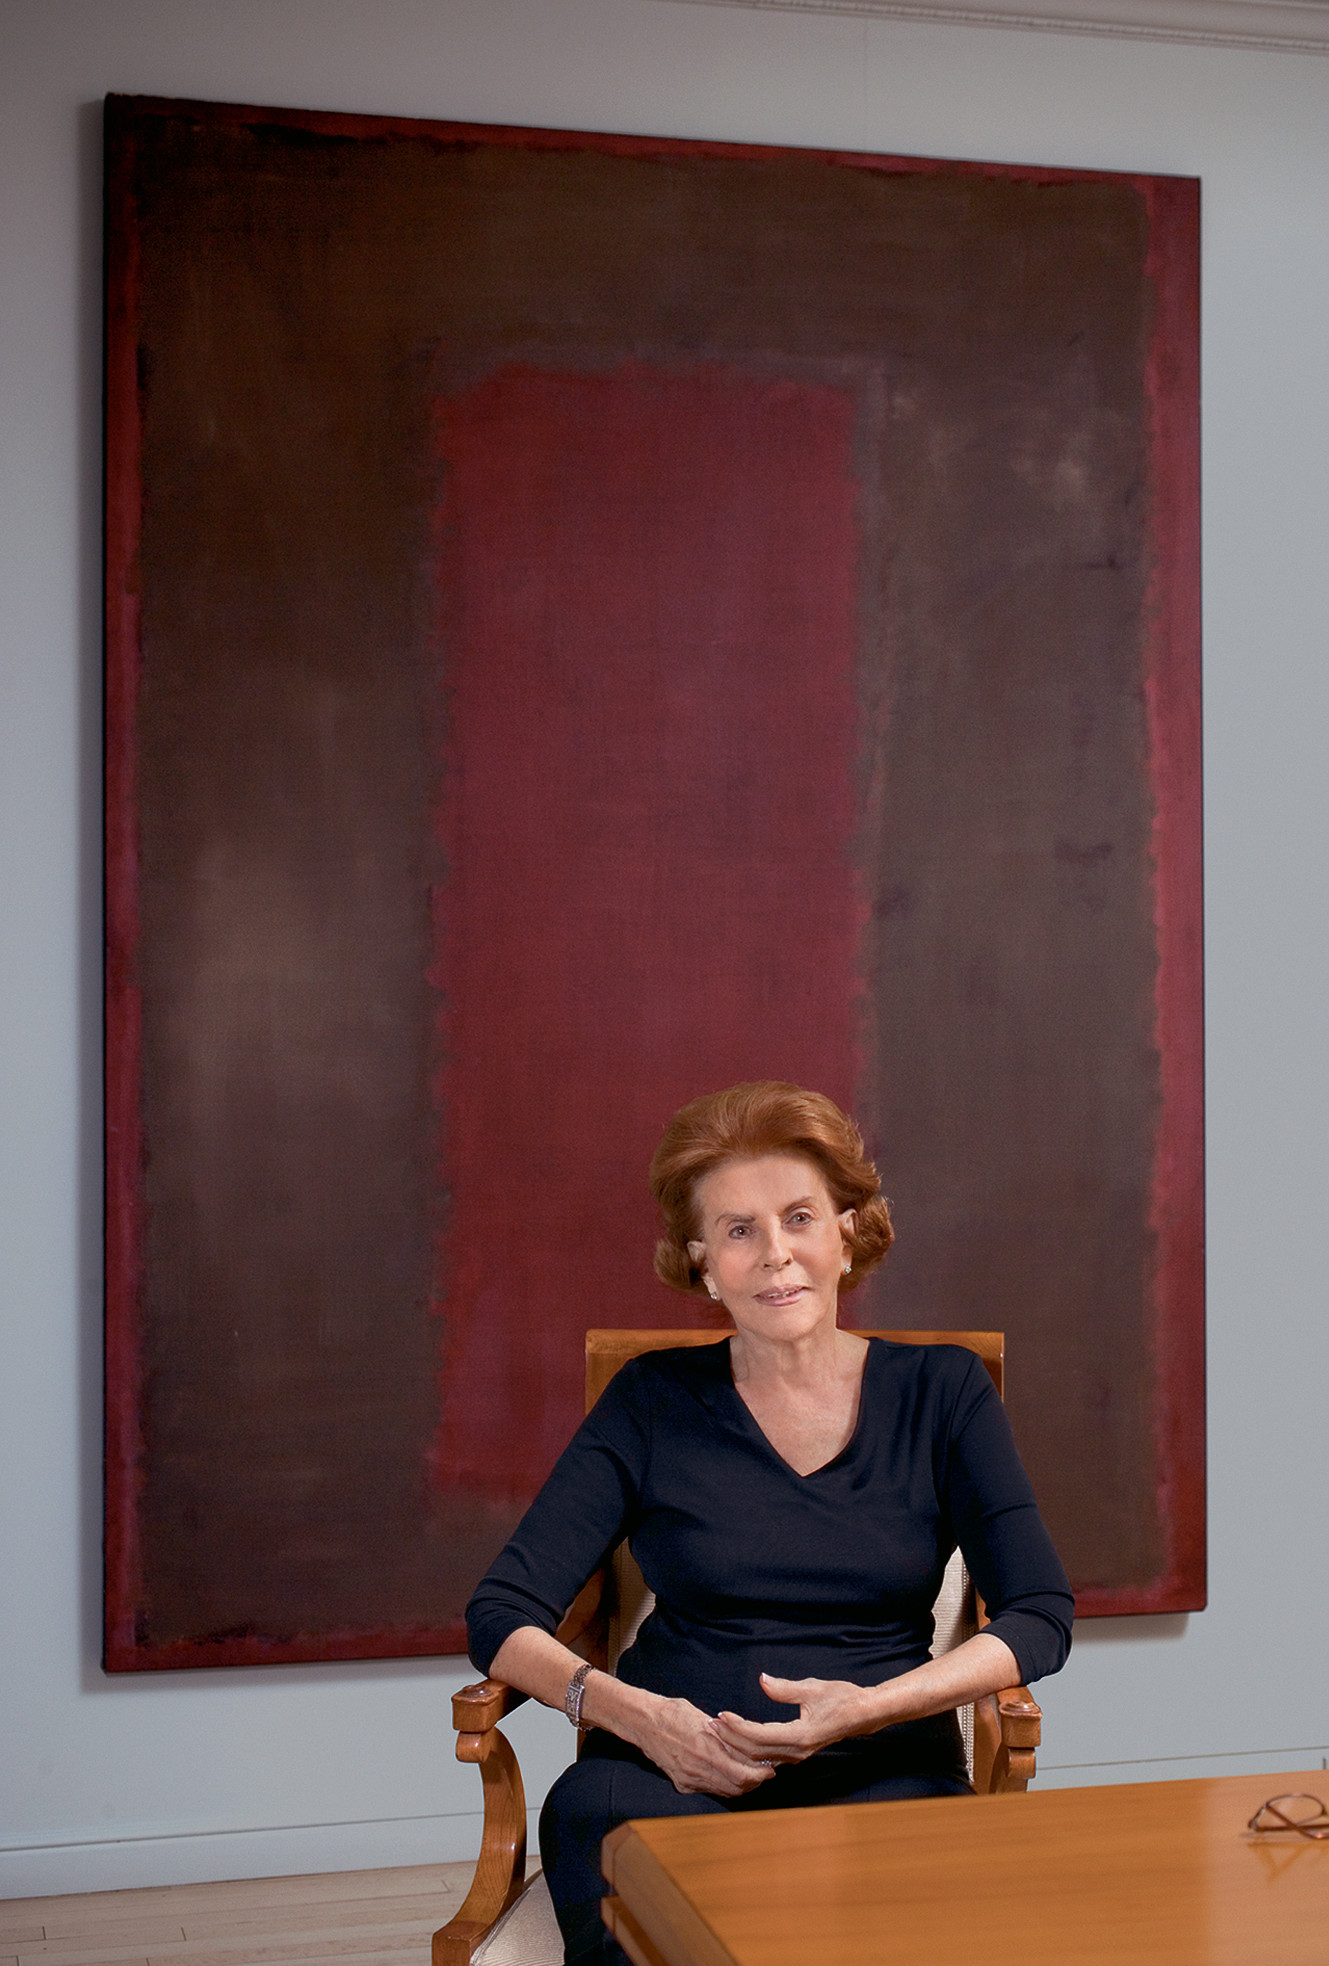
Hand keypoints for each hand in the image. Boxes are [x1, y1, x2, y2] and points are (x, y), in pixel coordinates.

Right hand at [633, 1693, 778, 1797]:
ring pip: (724, 1791)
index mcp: (705, 1748)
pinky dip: (724, 1786)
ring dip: (741, 1786)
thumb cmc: (673, 1713)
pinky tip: (730, 1776)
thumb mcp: (702, 1717)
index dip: (760, 1773)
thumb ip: (723, 1734)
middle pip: (737, 1786)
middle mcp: (697, 1768)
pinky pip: (710, 1790)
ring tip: (751, 1776)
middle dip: (755, 1782)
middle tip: (765, 1773)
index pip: (742, 1772)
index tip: (770, 1767)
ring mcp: (688, 1778)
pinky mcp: (681, 1784)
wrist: (643, 1722)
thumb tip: (745, 1744)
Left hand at [710, 1672, 877, 1764]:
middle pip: (754, 1751)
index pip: (759, 1736)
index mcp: (800, 1736)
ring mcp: (797, 1755)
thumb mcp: (813, 1688)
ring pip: (760, 1757)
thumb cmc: (842, 1698)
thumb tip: (762, 1680)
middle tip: (709, 1724)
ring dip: (737, 1745)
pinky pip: (768, 1756)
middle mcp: (797, 1751)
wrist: (863, 1715)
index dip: (737, 1728)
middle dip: (730, 1739)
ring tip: (718, 1731)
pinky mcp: (797, 1753)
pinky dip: (749, 1749)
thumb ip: (785, 1688)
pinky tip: (737, 1741)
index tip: (720, 1715)